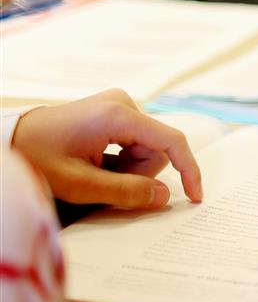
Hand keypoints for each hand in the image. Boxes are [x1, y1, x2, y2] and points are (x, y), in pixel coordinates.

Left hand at [11, 90, 202, 207]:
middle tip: (104, 183)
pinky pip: (134, 141)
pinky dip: (121, 160)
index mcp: (118, 115)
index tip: (194, 197)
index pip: (171, 141)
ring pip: (147, 147)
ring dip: (129, 168)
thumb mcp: (80, 185)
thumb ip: (126, 192)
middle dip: (140, 172)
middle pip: (157, 148)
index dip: (189, 170)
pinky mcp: (112, 111)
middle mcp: (123, 103)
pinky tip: (96, 164)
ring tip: (96, 173)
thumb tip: (165, 196)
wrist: (8, 139)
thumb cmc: (36, 159)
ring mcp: (117, 105)